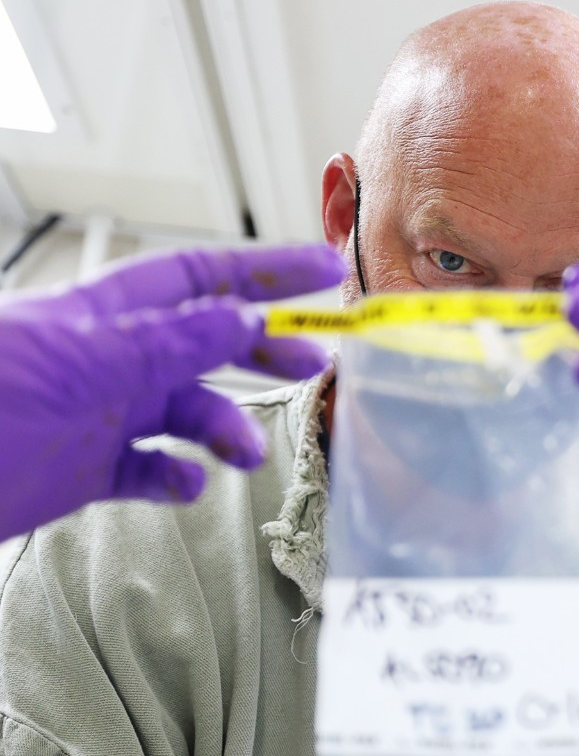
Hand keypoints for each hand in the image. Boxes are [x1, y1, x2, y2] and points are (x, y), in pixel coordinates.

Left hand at [0, 242, 343, 538]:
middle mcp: (105, 360)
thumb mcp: (84, 362)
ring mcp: (93, 415)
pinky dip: (175, 476)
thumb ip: (170, 342)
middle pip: (203, 342)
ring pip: (182, 410)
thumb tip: (243, 315)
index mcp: (104, 316)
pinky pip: (145, 469)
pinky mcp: (78, 470)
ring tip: (243, 454)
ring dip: (223, 428)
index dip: (263, 272)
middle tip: (314, 365)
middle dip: (260, 349)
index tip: (324, 273)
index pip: (200, 278)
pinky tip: (186, 483)